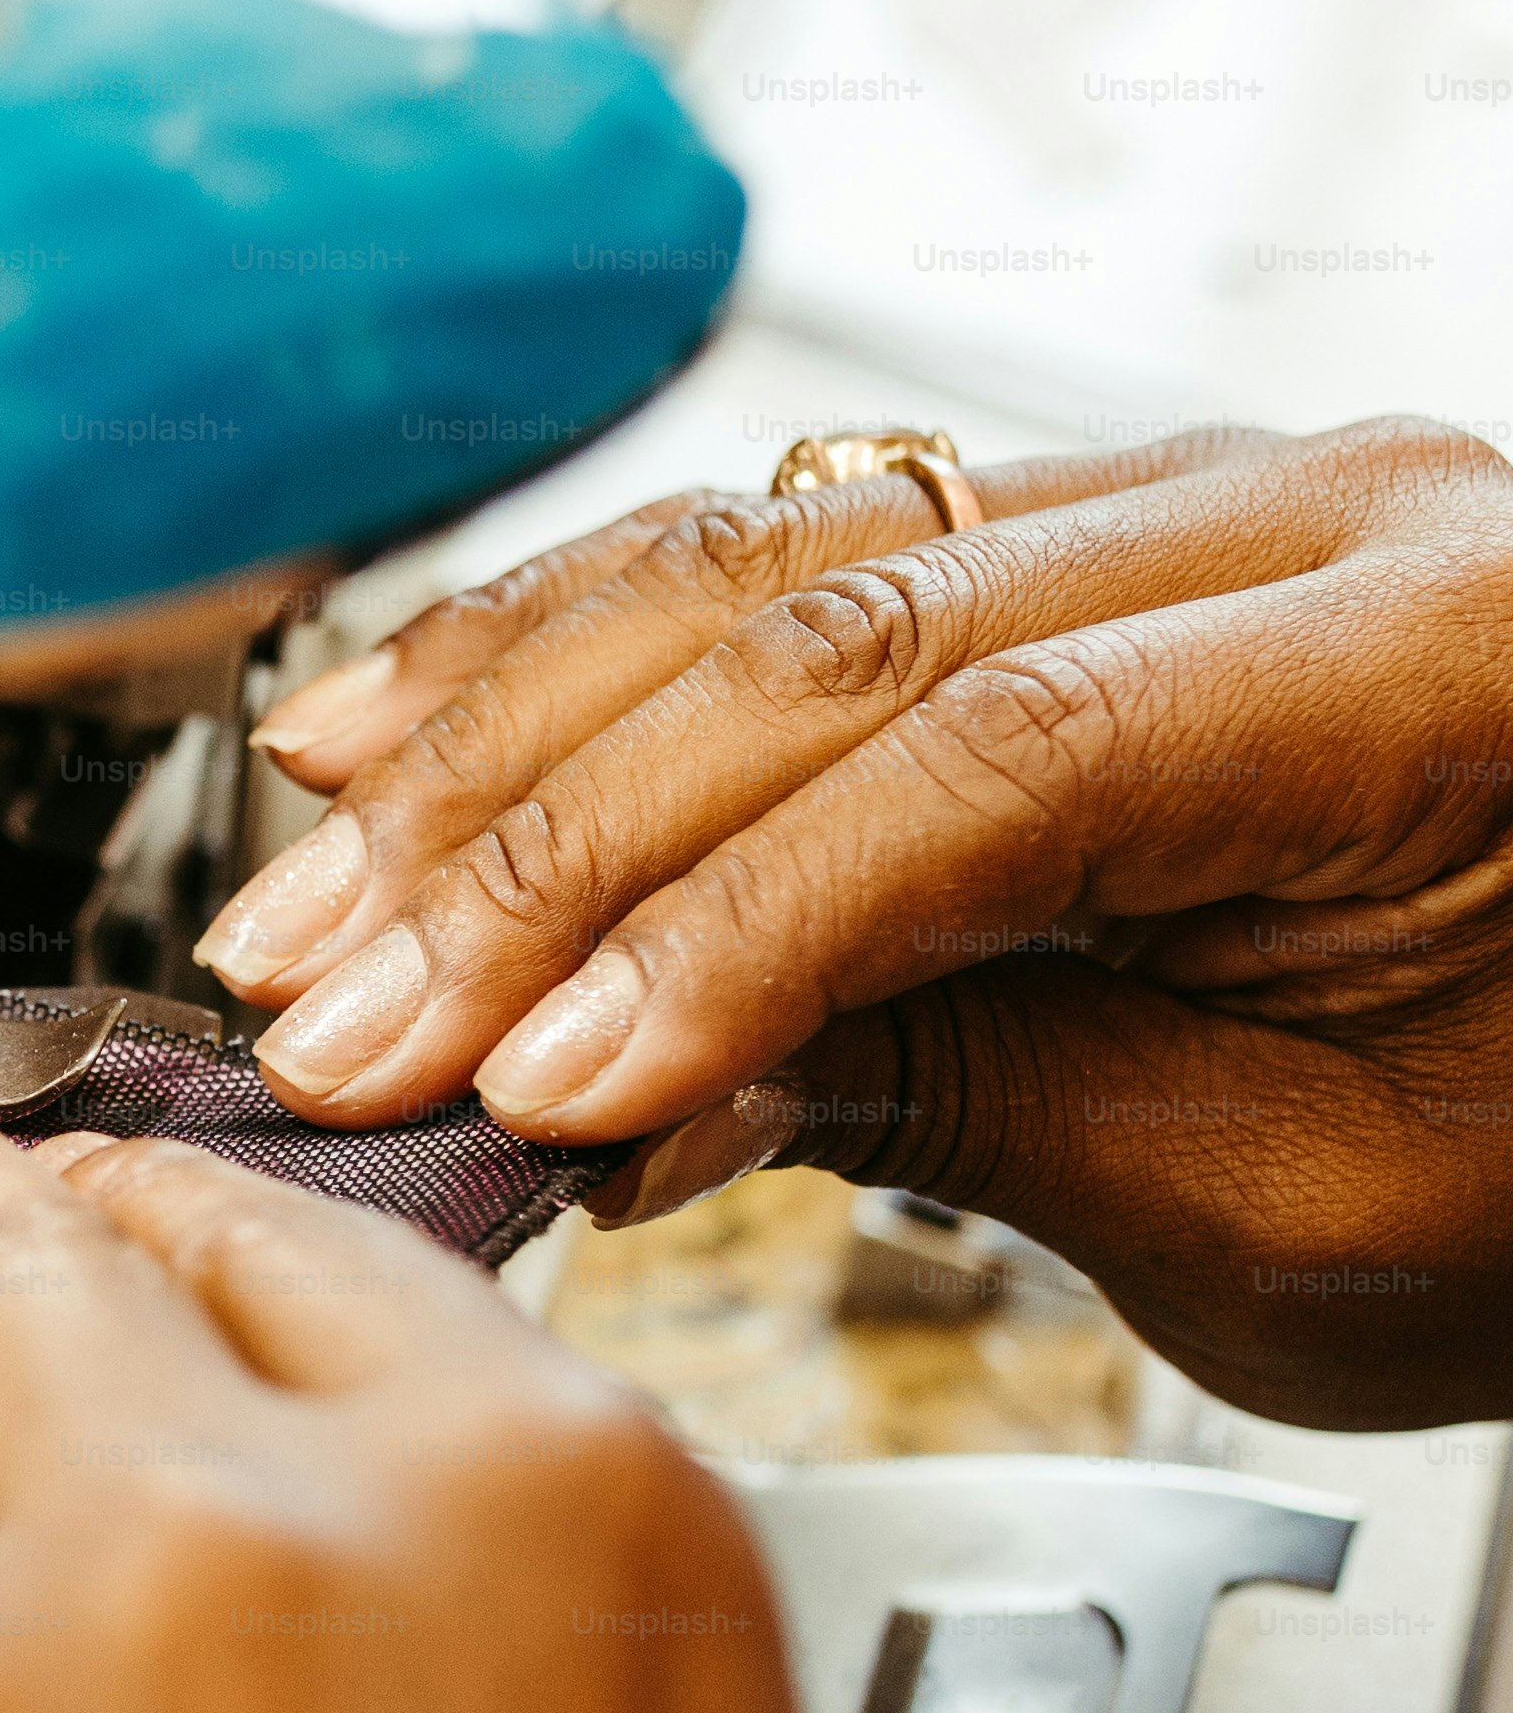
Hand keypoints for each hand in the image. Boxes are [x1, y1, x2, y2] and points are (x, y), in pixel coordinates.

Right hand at [198, 419, 1512, 1424]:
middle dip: (540, 852)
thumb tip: (641, 1086)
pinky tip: (395, 720)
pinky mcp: (1045, 544)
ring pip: (746, 571)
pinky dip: (558, 650)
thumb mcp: (1311, 1206)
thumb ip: (980, 1099)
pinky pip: (762, 556)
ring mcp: (1156, 506)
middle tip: (343, 1014)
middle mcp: (1289, 521)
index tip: (538, 1088)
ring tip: (310, 900)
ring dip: (492, 748)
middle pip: (822, 641)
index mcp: (1429, 667)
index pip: (990, 767)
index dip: (724, 931)